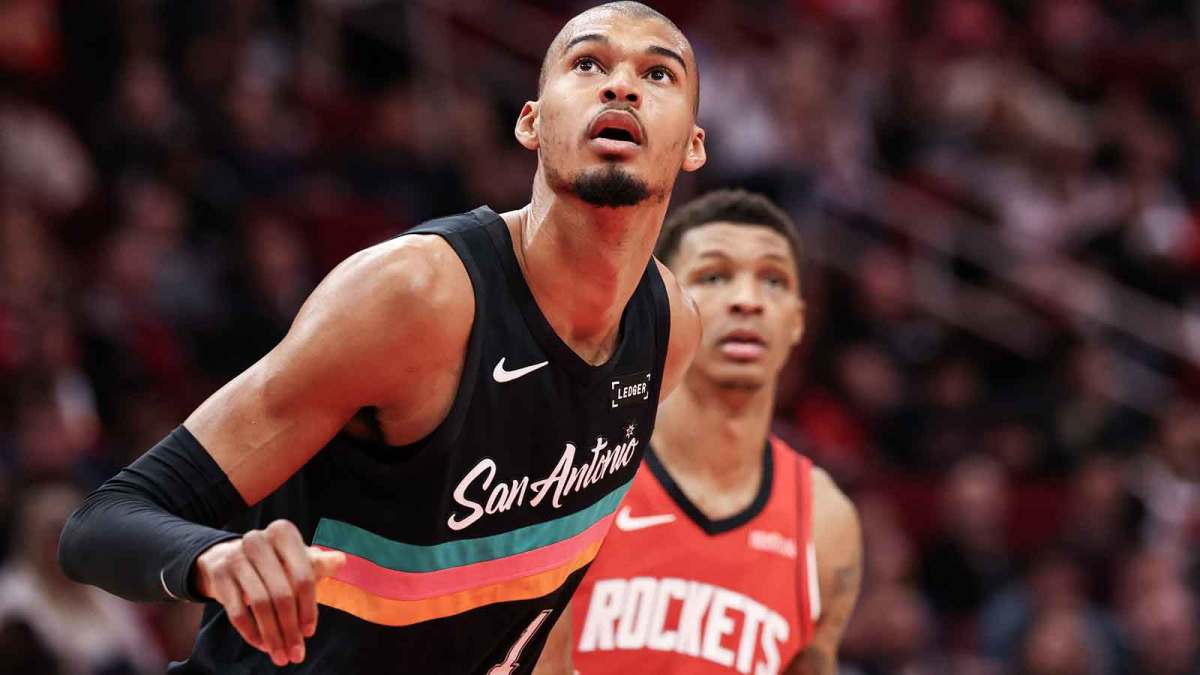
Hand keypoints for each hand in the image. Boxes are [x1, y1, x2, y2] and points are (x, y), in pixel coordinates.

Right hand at [194, 519, 345, 665]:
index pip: (303, 577)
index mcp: (283, 533)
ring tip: (280, 655)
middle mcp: (258, 540)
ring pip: (259, 604)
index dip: (309, 608)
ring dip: (272, 635)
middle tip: (296, 653)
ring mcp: (235, 556)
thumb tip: (341, 560)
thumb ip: (318, 563)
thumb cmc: (273, 562)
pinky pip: (236, 611)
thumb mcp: (296, 559)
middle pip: (281, 594)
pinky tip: (262, 645)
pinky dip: (251, 633)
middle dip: (290, 629)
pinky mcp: (219, 575)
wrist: (228, 558)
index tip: (310, 632)